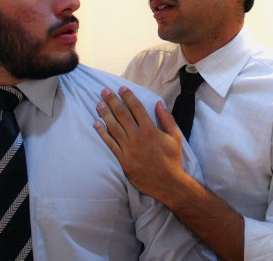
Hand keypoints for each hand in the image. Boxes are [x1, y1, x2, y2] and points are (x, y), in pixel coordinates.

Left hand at [93, 86, 186, 202]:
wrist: (167, 182)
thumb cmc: (172, 159)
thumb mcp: (175, 137)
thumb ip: (167, 119)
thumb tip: (158, 104)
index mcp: (151, 130)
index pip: (137, 109)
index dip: (128, 97)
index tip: (122, 89)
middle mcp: (138, 137)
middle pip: (122, 115)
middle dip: (112, 101)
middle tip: (104, 91)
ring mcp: (129, 149)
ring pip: (114, 127)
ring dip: (105, 114)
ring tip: (98, 104)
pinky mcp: (123, 160)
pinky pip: (110, 144)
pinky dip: (103, 133)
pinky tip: (96, 124)